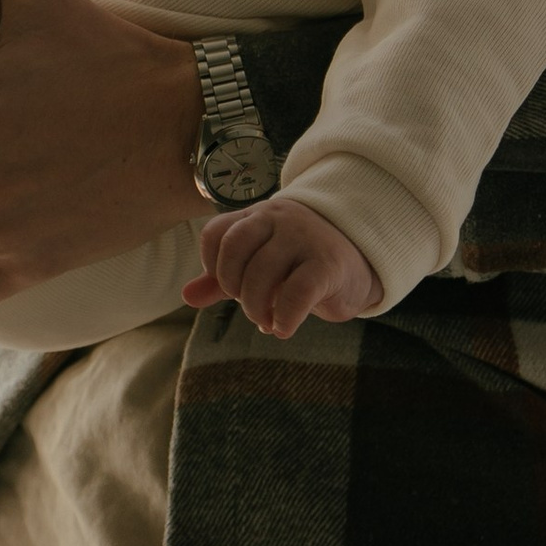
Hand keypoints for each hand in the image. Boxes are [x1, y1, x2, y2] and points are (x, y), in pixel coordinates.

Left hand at [183, 194, 380, 340]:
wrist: (359, 258)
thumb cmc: (300, 263)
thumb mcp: (259, 265)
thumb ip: (222, 280)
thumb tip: (186, 296)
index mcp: (257, 217)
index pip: (216, 234)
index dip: (213, 267)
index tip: (230, 288)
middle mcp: (278, 220)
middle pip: (233, 250)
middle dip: (233, 289)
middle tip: (251, 306)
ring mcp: (304, 238)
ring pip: (261, 273)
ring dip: (256, 309)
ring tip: (266, 321)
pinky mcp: (327, 264)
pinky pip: (295, 294)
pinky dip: (284, 318)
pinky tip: (284, 328)